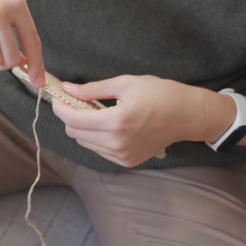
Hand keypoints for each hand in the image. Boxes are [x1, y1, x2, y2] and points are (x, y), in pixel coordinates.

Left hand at [51, 75, 234, 166]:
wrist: (187, 116)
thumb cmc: (161, 94)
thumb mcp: (126, 84)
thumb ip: (93, 89)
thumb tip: (67, 89)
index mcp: (116, 122)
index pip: (73, 119)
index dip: (60, 107)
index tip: (57, 96)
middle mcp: (117, 143)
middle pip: (75, 133)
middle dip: (69, 116)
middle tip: (75, 100)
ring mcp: (122, 155)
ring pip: (84, 143)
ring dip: (82, 127)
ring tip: (94, 111)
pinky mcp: (126, 161)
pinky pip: (98, 150)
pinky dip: (95, 137)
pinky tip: (106, 124)